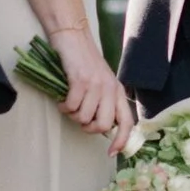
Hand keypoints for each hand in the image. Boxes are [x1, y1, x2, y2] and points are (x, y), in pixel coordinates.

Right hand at [49, 25, 138, 151]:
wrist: (73, 37)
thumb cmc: (85, 62)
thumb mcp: (102, 82)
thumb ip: (105, 102)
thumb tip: (102, 128)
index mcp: (118, 91)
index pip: (127, 122)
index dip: (121, 141)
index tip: (111, 153)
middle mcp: (110, 89)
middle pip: (102, 125)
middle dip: (87, 128)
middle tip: (79, 118)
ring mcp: (96, 84)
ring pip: (84, 117)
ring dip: (72, 115)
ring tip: (69, 104)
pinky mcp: (80, 80)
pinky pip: (71, 106)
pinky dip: (63, 107)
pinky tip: (62, 99)